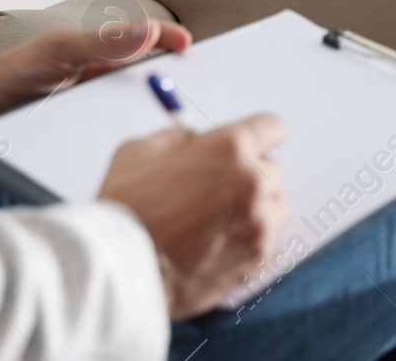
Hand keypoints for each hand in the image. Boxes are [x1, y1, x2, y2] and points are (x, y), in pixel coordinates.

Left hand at [0, 18, 191, 117]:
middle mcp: (104, 73)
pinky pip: (118, 127)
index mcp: (101, 48)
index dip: (171, 40)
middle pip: (148, 75)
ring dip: (151, 112)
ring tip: (170, 121)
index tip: (191, 47)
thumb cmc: (19, 70)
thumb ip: (104, 42)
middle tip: (194, 92)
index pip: (146, 38)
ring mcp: (98, 100)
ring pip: (135, 105)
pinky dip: (131, 131)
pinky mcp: (90, 126)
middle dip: (172, 82)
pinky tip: (138, 143)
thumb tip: (148, 30)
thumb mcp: (61, 51)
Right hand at [99, 114, 289, 318]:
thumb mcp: (142, 151)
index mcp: (232, 148)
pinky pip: (263, 240)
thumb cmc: (127, 206)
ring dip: (253, 209)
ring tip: (216, 221)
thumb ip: (176, 139)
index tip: (247, 144)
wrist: (121, 267)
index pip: (272, 127)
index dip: (258, 135)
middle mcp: (254, 183)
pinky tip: (213, 246)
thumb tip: (191, 139)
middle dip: (249, 174)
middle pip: (272, 168)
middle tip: (217, 187)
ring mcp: (259, 224)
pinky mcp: (257, 259)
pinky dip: (245, 241)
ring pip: (273, 207)